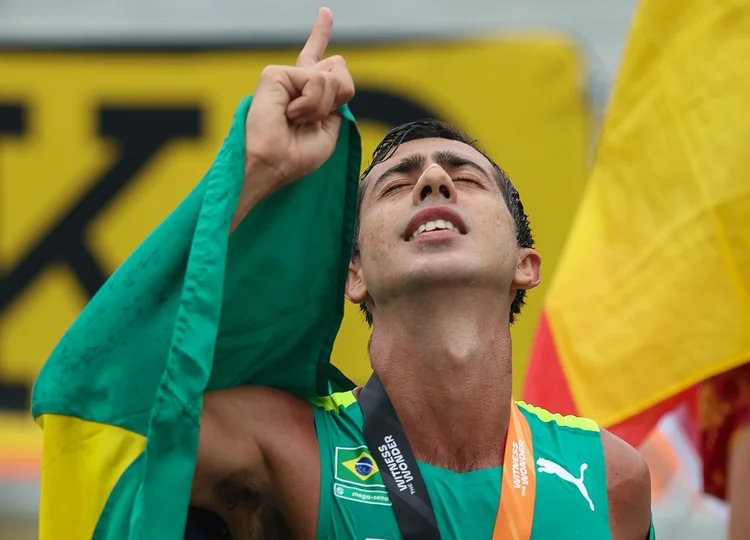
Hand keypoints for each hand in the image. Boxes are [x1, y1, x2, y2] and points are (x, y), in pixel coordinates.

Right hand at [242, 7, 354, 204]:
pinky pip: (314, 80)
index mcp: (307, 94)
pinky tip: (290, 114)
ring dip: (321, 106)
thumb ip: (335, 103)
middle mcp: (294, 83)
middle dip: (337, 99)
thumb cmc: (295, 157)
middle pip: (338, 70)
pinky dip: (310, 104)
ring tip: (296, 120)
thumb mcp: (328, 131)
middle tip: (310, 121)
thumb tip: (334, 77)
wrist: (272, 166)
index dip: (321, 35)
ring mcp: (284, 77)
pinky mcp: (274, 74)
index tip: (325, 12)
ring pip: (331, 76)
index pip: (318, 61)